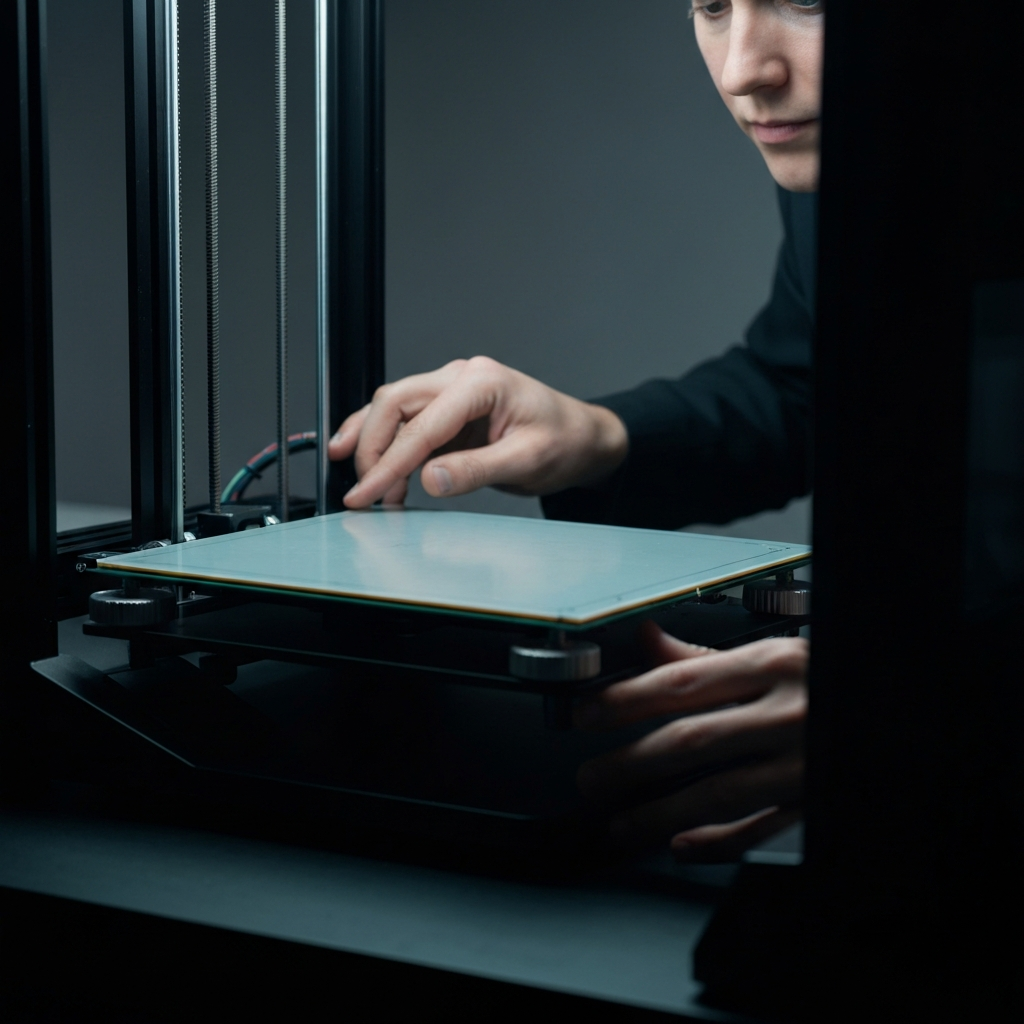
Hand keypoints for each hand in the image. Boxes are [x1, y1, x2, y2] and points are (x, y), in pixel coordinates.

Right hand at [328, 356, 627, 507]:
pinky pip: (406, 422)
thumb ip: (477, 470)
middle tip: (364, 494)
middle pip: (394, 403)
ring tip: (370, 490)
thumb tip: (430, 479)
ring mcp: (452, 391)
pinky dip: (387, 446)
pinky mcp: (448, 410)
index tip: (366, 494)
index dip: (389, 463)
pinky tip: (376, 470)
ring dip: (375, 448)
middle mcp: (462, 378)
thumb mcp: (527, 461)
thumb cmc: (565, 442)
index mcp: (482, 383)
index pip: (422, 424)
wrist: (582, 439)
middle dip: (372, 449)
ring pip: (392, 409)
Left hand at [575, 621, 806, 860]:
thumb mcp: (773, 650)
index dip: (626, 700)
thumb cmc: (830, 672)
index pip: (682, 683)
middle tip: (590, 778)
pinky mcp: (818, 801)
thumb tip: (646, 641)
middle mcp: (789, 713)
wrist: (903, 703)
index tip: (586, 713)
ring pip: (719, 793)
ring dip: (661, 811)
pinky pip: (763, 830)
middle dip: (630, 763)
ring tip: (620, 820)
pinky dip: (719, 842)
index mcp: (774, 664)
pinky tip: (682, 847)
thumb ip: (705, 655)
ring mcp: (806, 763)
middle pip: (691, 742)